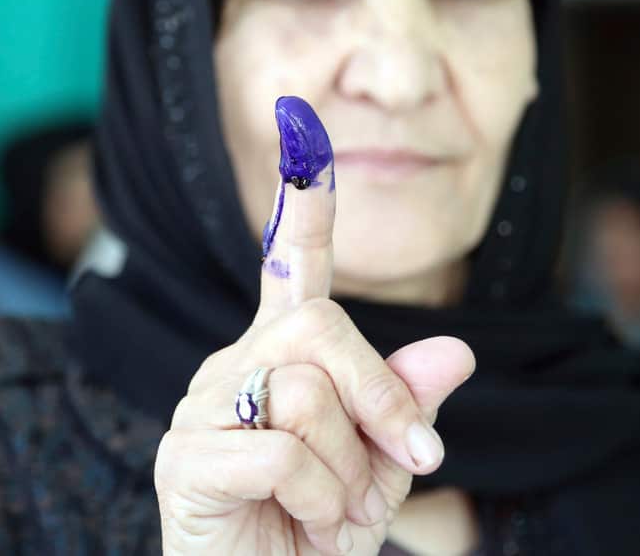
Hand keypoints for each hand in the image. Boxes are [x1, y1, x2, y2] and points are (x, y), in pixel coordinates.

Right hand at [154, 97, 474, 554]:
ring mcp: (200, 406)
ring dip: (350, 467)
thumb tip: (456, 351)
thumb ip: (407, 408)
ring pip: (306, 390)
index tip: (304, 125)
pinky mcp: (183, 456)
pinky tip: (302, 522)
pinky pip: (282, 450)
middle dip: (381, 399)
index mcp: (281, 358)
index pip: (291, 266)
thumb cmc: (317, 536)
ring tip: (334, 508)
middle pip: (323, 328)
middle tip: (406, 461)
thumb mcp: (384, 470)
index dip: (304, 203)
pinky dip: (317, 498)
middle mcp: (234, 364)